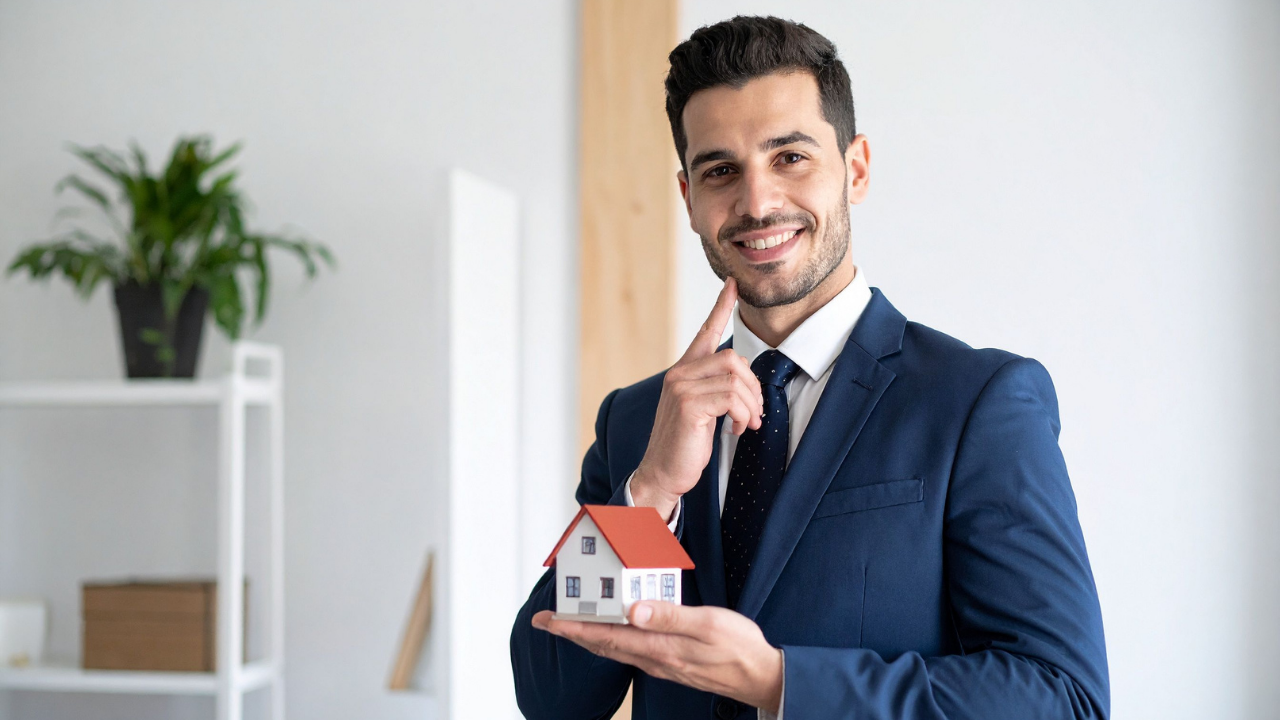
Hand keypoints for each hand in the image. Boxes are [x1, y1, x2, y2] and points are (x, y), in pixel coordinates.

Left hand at [531, 601, 782, 713]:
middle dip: (572, 633)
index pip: (605, 635)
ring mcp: (661, 663)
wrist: (760, 677)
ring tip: (572, 626)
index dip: (573, 627)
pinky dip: (612, 642)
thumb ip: (669, 616)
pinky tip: (614, 634)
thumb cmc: (738, 647)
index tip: (548, 620)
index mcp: (658, 646)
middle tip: (547, 621)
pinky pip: (631, 653)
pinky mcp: (670, 663)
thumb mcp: (707, 624)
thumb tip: (632, 611)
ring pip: (614, 650)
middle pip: (602, 646)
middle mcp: (653, 658)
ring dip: (590, 637)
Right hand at [631, 277, 763, 519]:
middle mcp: (679, 374)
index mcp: (683, 371)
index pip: (704, 331)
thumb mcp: (702, 410)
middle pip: (734, 359)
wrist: (662, 473)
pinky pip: (731, 397)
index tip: (732, 285)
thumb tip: (744, 379)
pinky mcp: (688, 404)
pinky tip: (737, 429)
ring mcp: (681, 387)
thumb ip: (716, 389)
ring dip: (750, 405)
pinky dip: (743, 414)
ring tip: (746, 424)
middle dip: (753, 388)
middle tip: (754, 414)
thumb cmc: (684, 445)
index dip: (720, 307)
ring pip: (735, 379)